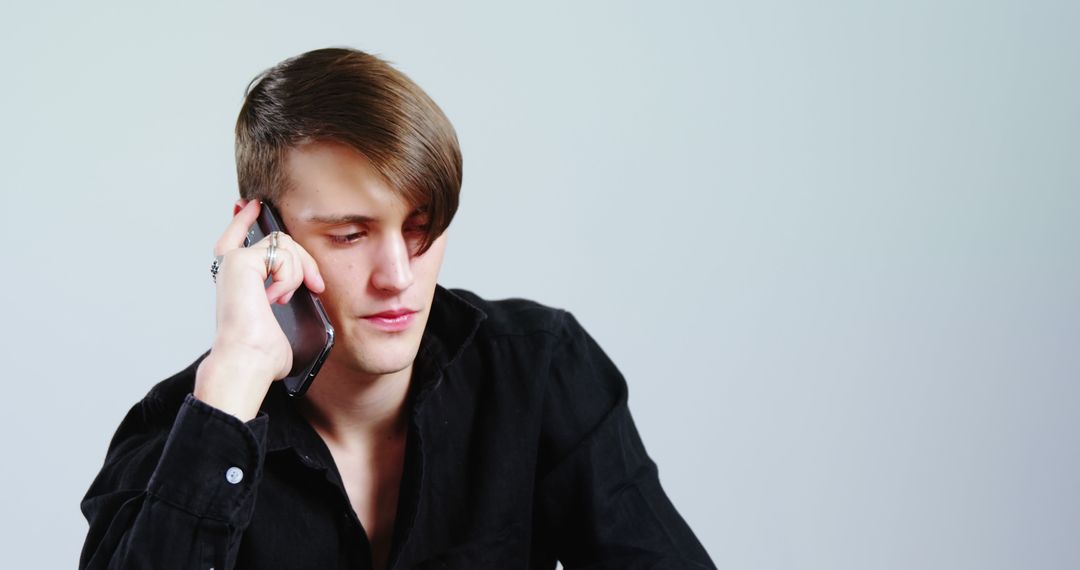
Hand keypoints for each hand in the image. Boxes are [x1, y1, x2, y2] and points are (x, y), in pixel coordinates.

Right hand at [194, 199, 325, 419]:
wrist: (247, 361)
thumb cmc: (261, 355)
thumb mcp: (281, 326)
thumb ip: (285, 305)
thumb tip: (306, 306)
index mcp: (236, 281)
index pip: (236, 240)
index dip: (243, 219)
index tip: (251, 204)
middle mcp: (231, 268)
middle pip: (278, 240)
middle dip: (304, 259)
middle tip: (315, 284)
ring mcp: (235, 262)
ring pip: (284, 244)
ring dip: (298, 271)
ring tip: (285, 298)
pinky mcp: (241, 261)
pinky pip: (282, 254)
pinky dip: (289, 277)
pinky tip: (276, 297)